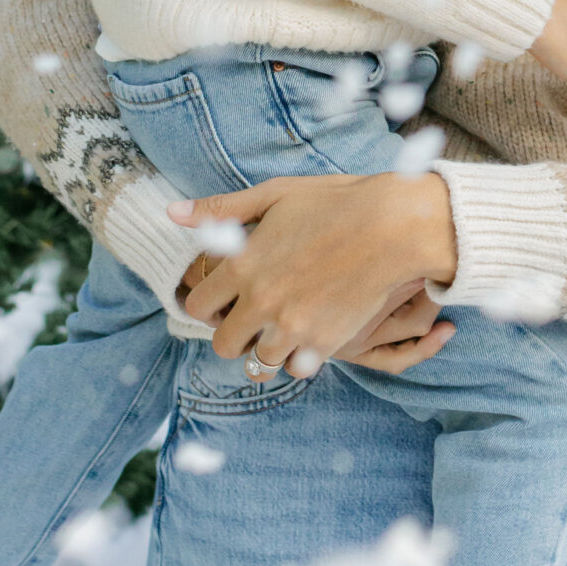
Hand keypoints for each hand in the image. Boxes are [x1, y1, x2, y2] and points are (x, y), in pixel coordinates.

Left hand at [168, 170, 457, 376]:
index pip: (198, 305)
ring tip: (278, 329)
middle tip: (248, 317)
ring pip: (256, 365)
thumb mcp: (274, 195)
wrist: (393, 227)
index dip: (206, 302)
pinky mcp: (323, 344)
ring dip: (263, 349)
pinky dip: (296, 360)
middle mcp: (261, 303)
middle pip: (223, 344)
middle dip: (230, 332)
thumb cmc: (334, 204)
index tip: (221, 298)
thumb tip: (172, 214)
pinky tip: (304, 338)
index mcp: (242, 266)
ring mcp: (292, 328)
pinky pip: (294, 370)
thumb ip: (221, 210)